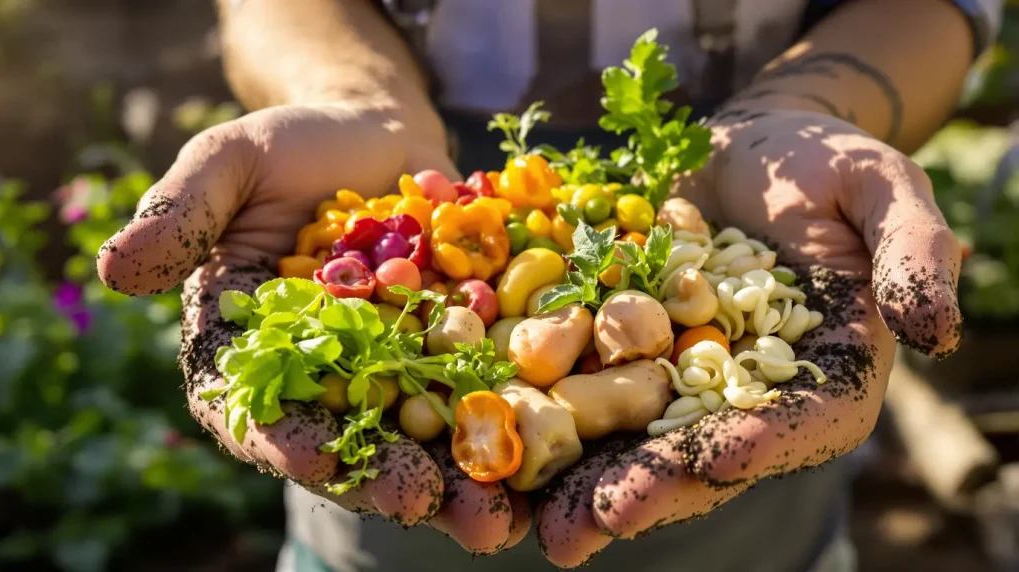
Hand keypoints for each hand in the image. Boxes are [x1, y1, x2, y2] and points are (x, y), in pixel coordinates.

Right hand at [97, 104, 529, 553]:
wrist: (379, 133)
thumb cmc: (295, 145)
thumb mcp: (233, 160)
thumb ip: (184, 210)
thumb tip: (116, 270)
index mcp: (252, 350)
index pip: (258, 410)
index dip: (286, 441)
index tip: (321, 459)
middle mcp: (321, 378)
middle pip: (349, 444)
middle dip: (388, 483)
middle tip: (432, 509)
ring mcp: (391, 373)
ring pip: (420, 441)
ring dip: (458, 481)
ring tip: (499, 518)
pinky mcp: (449, 355)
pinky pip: (477, 399)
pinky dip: (505, 429)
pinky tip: (540, 460)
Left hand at [536, 109, 962, 565]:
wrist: (744, 146)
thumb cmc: (823, 162)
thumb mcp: (881, 187)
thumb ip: (913, 252)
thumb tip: (934, 329)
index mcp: (822, 375)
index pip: (798, 425)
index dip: (760, 446)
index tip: (716, 460)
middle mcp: (746, 395)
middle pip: (703, 452)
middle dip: (652, 489)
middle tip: (594, 524)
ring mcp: (680, 379)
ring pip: (636, 441)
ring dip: (589, 482)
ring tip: (544, 523)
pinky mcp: (626, 352)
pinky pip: (587, 390)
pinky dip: (551, 420)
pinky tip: (508, 446)